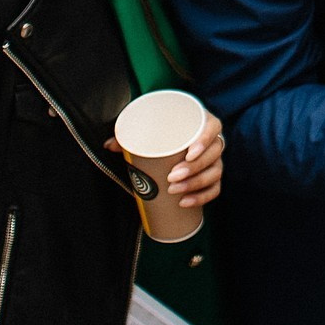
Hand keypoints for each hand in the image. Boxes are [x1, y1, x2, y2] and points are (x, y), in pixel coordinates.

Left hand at [108, 110, 225, 207]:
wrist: (171, 141)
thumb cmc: (163, 131)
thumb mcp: (148, 128)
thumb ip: (129, 134)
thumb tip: (109, 145)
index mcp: (202, 122)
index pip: (213, 128)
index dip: (204, 140)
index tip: (188, 153)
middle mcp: (212, 141)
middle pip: (213, 154)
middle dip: (193, 168)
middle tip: (172, 176)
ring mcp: (214, 161)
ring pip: (214, 173)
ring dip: (195, 184)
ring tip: (175, 191)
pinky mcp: (212, 178)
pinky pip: (214, 189)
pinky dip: (202, 197)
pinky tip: (185, 202)